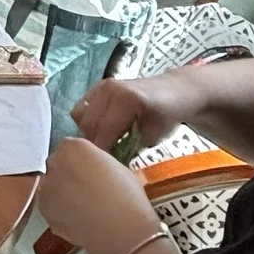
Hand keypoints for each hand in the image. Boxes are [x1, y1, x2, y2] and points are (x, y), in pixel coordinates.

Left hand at [37, 138, 160, 253]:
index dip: (82, 161)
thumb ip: (97, 163)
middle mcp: (54, 163)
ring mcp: (46, 187)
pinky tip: (78, 220)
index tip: (92, 172)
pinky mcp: (44, 210)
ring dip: (62, 194)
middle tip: (87, 190)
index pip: (71, 148)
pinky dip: (60, 212)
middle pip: (58, 165)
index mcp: (73, 147)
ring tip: (84, 208)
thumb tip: (93, 170)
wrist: (121, 228)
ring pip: (51, 187)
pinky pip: (50, 207)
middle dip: (69, 175)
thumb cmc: (128, 195)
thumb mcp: (117, 167)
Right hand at [71, 72, 200, 154]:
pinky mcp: (97, 87)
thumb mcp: (153, 135)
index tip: (103, 166)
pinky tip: (98, 130)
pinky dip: (85, 122)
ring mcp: (102, 86)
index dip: (102, 150)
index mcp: (127, 99)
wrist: (172, 92)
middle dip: (94, 143)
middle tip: (102, 158)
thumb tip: (111, 163)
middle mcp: (111, 89)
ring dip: (88, 132)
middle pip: (89, 124)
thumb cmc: (166, 116)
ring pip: (81, 116)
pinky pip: (80, 108)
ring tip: (100, 144)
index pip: (105, 130)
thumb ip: (130, 147)